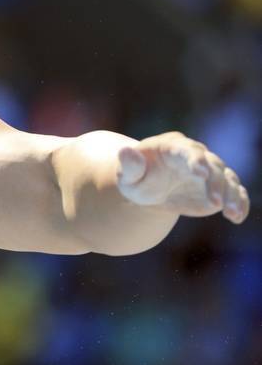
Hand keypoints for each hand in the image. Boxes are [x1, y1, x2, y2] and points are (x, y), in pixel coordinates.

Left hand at [116, 131, 250, 223]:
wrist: (150, 190)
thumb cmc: (137, 179)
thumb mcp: (128, 175)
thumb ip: (130, 165)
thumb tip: (125, 152)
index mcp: (173, 147)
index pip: (188, 150)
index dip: (195, 160)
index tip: (201, 172)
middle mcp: (196, 155)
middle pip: (212, 165)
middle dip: (216, 183)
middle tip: (215, 203)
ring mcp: (209, 171)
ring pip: (227, 178)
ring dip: (232, 194)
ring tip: (231, 212)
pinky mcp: (218, 187)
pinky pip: (234, 192)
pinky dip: (239, 203)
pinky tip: (237, 217)